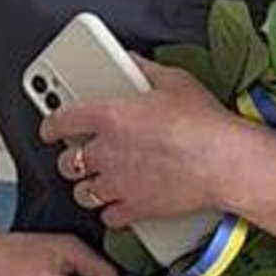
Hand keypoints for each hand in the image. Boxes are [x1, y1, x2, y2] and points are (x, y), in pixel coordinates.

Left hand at [40, 59, 245, 232]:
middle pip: (68, 162)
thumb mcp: (174, 81)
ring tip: (95, 182)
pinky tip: (118, 204)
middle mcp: (106, 151)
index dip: (50, 126)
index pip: (62, 121)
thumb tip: (133, 60)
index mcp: (109, 115)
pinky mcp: (135, 208)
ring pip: (83, 192)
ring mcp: (118, 183)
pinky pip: (109, 216)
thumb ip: (145, 70)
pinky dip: (111, 212)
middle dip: (71, 160)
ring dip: (86, 188)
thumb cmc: (204, 122)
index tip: (49, 129)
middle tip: (80, 156)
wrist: (226, 162)